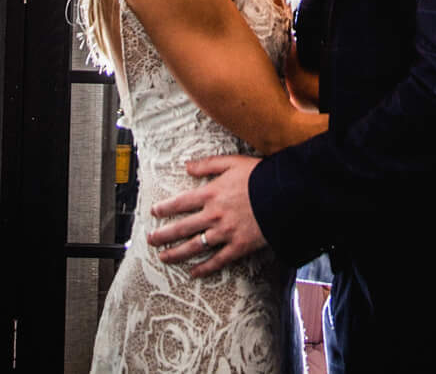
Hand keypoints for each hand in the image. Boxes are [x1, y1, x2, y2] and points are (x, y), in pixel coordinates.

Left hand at [147, 155, 261, 277]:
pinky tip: (193, 273)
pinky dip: (204, 268)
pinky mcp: (238, 246)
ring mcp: (225, 233)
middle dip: (163, 234)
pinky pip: (217, 261)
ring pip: (194, 246)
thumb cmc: (260, 176)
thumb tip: (187, 166)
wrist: (285, 195)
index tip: (154, 212)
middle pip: (181, 228)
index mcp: (211, 194)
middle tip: (150, 240)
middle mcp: (214, 215)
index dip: (165, 208)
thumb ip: (208, 164)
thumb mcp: (233, 162)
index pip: (181, 203)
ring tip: (163, 257)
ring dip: (176, 253)